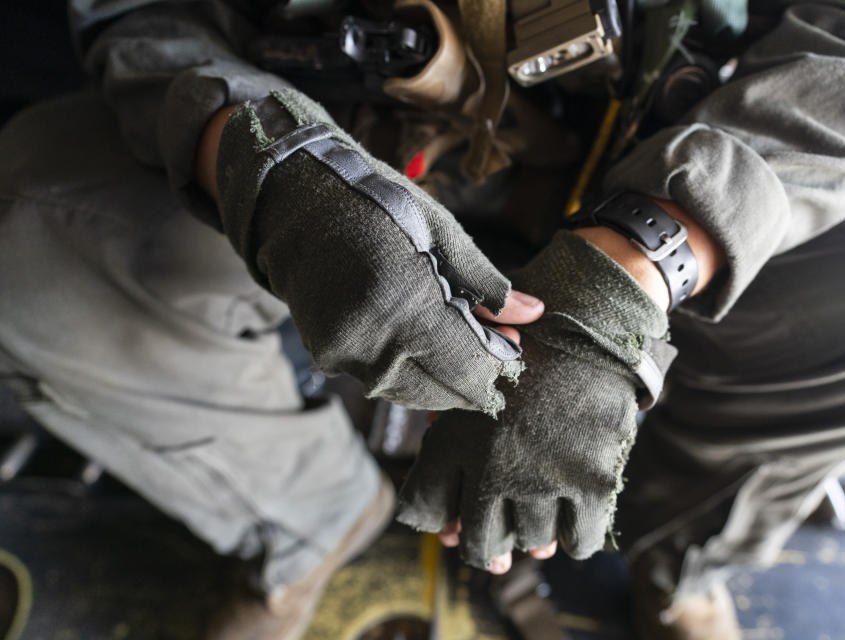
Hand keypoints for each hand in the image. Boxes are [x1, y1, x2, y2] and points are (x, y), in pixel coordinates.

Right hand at [209, 89, 541, 413]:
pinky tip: (423, 345)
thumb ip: (485, 281)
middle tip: (493, 345)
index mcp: (405, 299)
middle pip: (444, 389)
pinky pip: (384, 382)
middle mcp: (372, 338)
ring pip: (414, 394)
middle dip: (476, 375)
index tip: (513, 345)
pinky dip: (412, 373)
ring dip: (445, 379)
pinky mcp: (329, 358)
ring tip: (461, 343)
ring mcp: (346, 354)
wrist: (293, 203)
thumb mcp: (439, 230)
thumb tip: (533, 313)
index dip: (498, 363)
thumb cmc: (376, 205)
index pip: (468, 363)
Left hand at [398, 231, 676, 570]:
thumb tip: (441, 480)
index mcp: (455, 439)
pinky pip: (580, 539)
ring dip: (533, 541)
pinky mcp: (592, 483)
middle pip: (482, 543)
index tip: (457, 532)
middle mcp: (494, 470)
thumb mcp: (466, 382)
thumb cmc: (521, 343)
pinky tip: (570, 530)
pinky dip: (573, 540)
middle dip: (490, 549)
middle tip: (500, 549)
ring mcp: (543, 480)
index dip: (444, 529)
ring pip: (532, 541)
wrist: (588, 321)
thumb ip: (447, 427)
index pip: (430, 511)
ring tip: (538, 535)